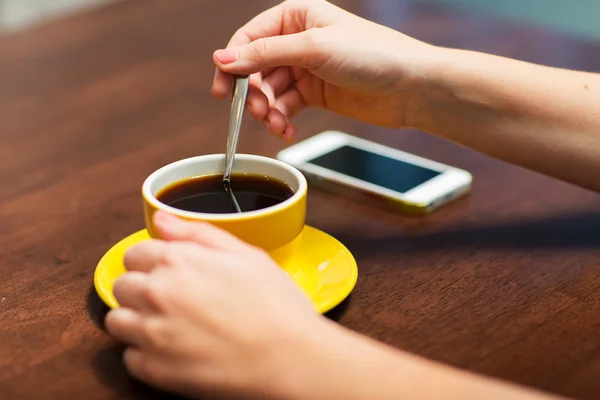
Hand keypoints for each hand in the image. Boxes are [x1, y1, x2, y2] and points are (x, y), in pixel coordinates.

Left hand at [105, 211, 321, 398]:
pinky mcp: (153, 369)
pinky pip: (130, 357)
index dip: (151, 262)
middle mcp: (156, 293)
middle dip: (141, 288)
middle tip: (171, 299)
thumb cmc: (275, 305)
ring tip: (168, 325)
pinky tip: (174, 350)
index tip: (167, 273)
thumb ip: (197, 232)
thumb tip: (161, 219)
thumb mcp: (246, 254)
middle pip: (122, 285)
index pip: (134, 254)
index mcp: (177, 261)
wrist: (290, 357)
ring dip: (135, 320)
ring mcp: (151, 333)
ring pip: (116, 320)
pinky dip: (146, 354)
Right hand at [211, 0, 435, 140]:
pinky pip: (285, 106)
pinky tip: (285, 129)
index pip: (250, 37)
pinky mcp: (314, 93)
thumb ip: (266, 54)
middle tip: (257, 112)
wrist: (412, 87)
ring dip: (268, 110)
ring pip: (269, 90)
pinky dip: (282, 120)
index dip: (233, 63)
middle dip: (253, 93)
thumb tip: (223, 58)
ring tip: (277, 125)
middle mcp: (298, 40)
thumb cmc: (374, 55)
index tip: (223, 89)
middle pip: (256, 67)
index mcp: (297, 16)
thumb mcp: (315, 49)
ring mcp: (306, 68)